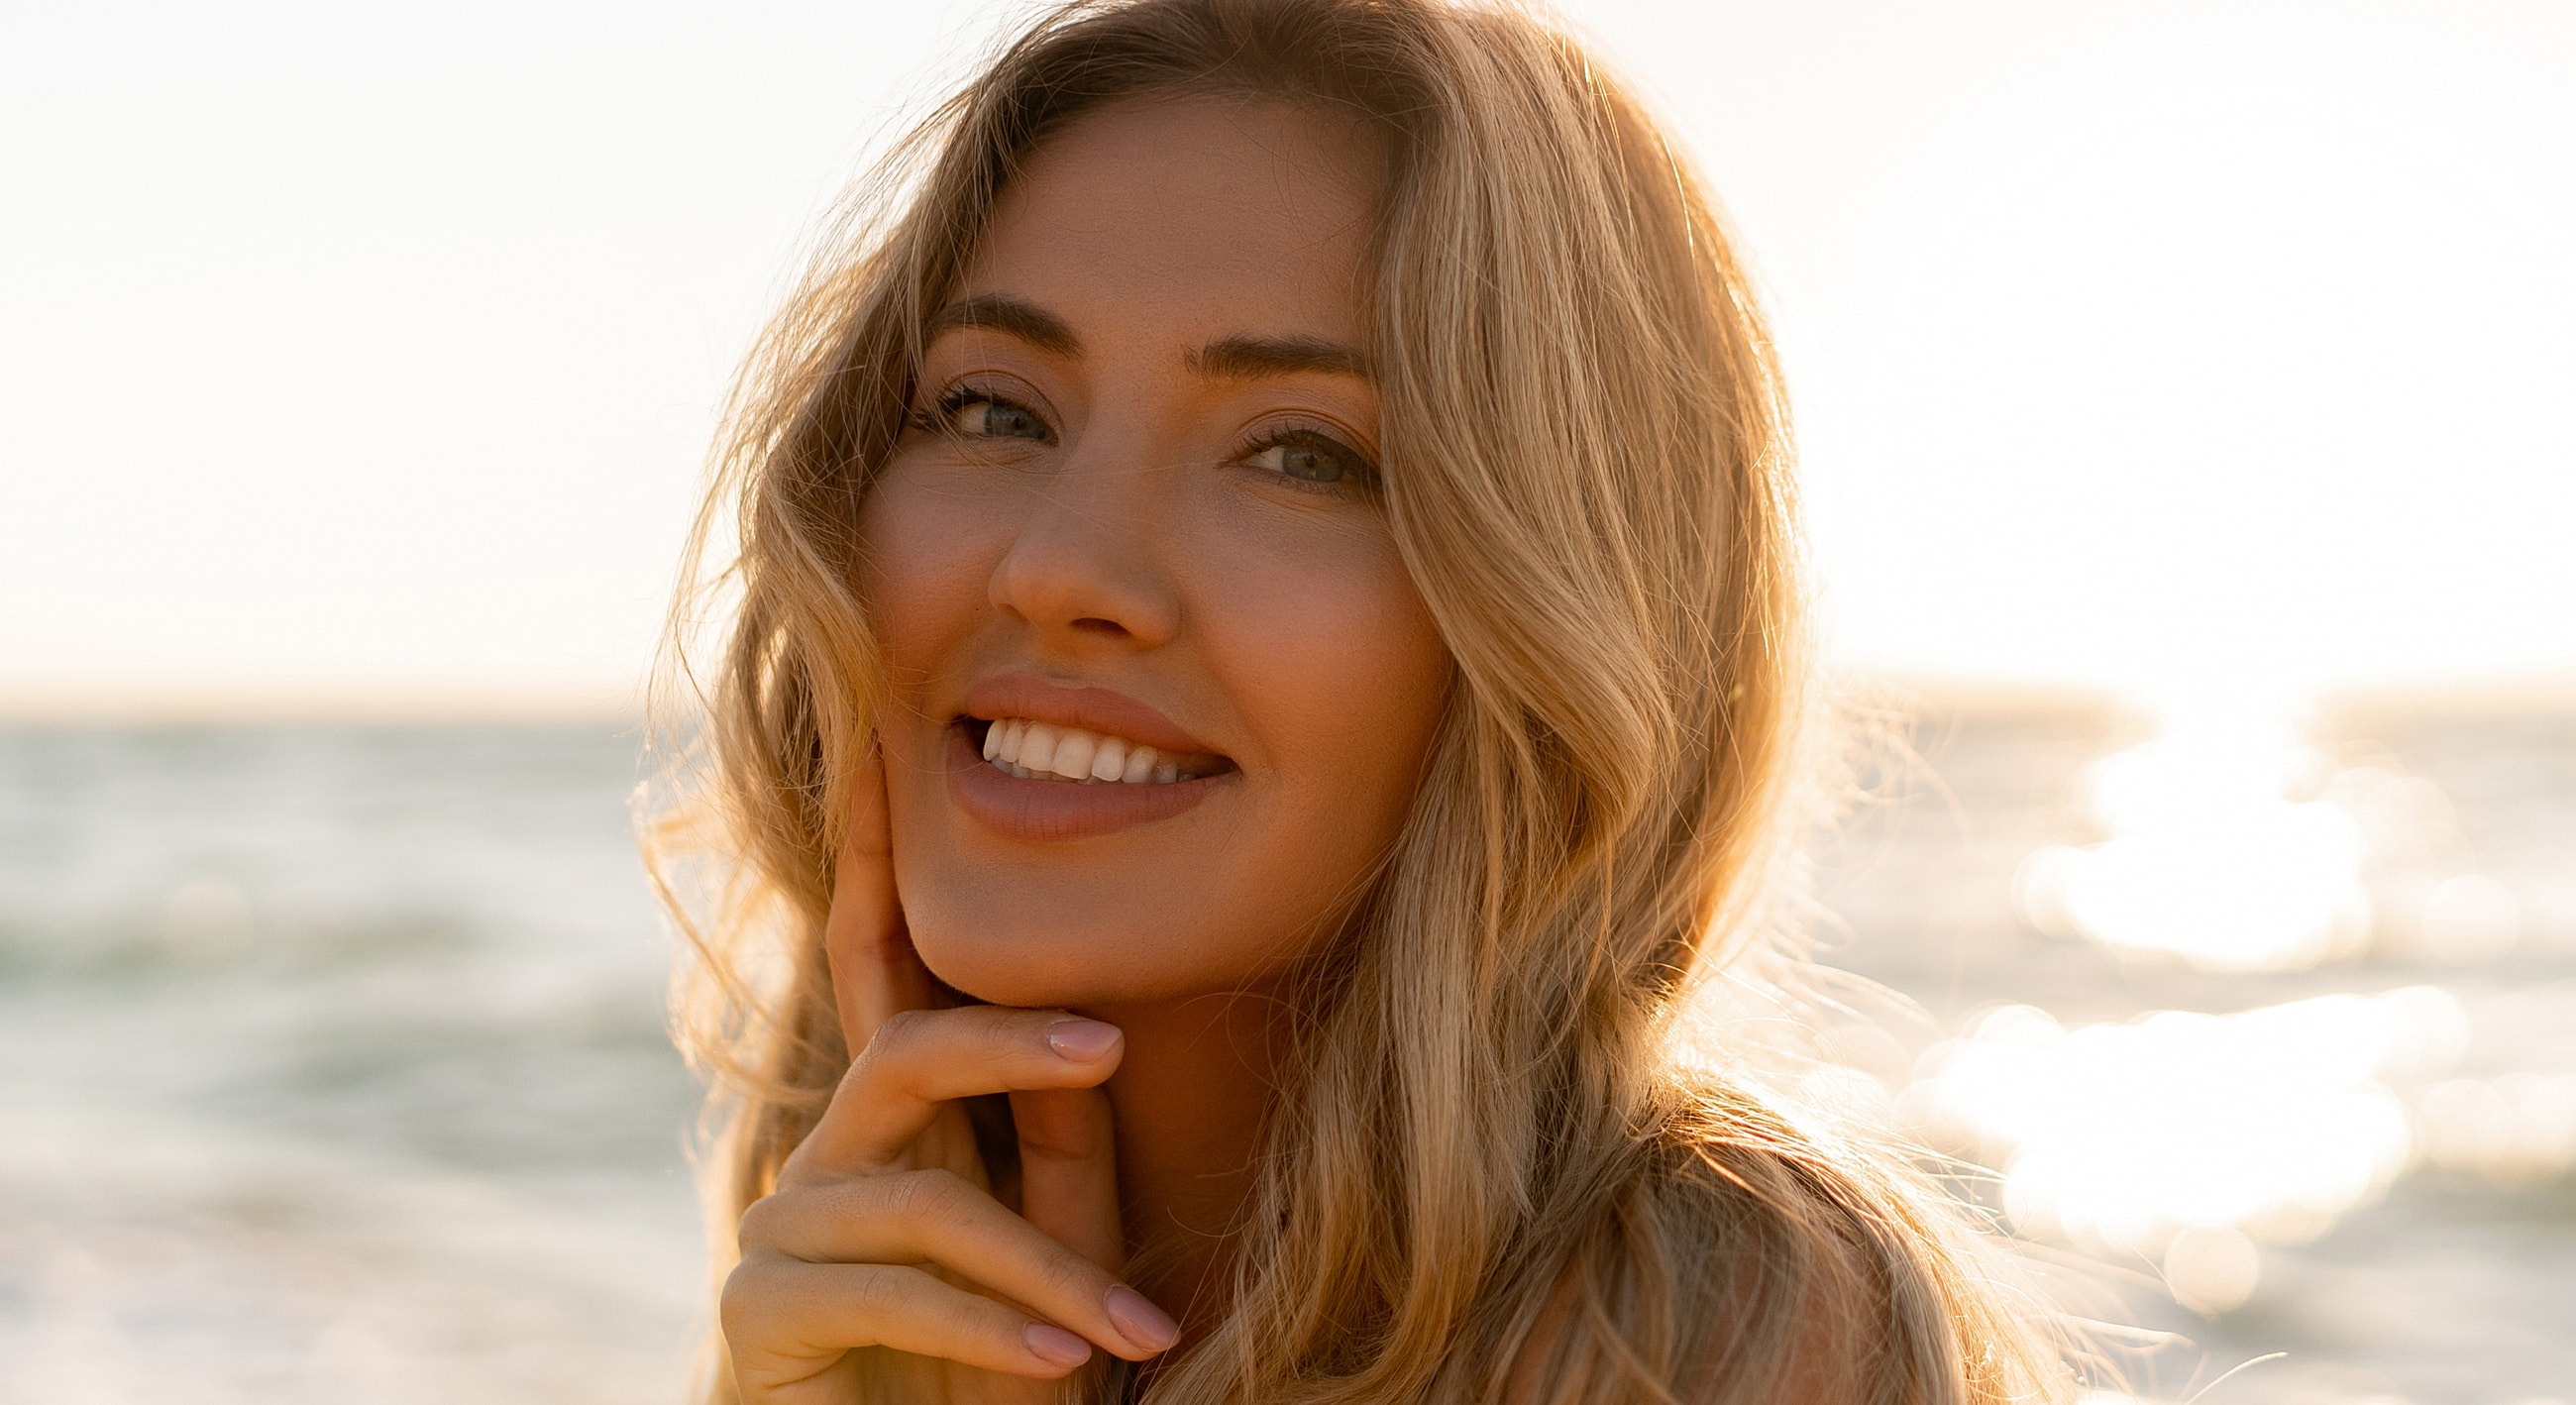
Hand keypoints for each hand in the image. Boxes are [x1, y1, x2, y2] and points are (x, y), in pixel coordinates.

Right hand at [719, 746, 1179, 1401]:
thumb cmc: (1002, 1367)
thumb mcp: (1057, 1242)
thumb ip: (1054, 1138)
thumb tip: (1080, 1036)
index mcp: (900, 1120)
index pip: (879, 960)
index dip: (869, 851)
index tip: (878, 735)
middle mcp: (831, 1153)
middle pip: (904, 1052)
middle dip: (1005, 1041)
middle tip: (1109, 1041)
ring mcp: (786, 1230)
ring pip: (924, 1203)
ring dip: (1043, 1270)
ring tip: (1130, 1329)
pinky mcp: (761, 1311)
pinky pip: (891, 1292)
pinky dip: (987, 1330)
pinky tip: (1058, 1363)